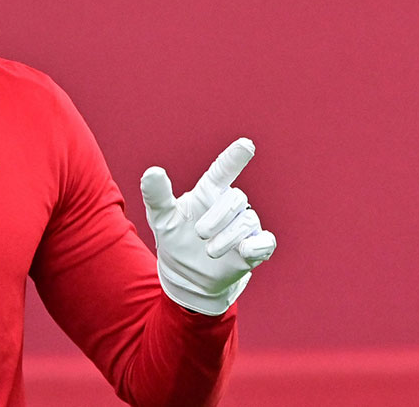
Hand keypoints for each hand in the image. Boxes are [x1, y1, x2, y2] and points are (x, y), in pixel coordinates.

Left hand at [140, 138, 276, 314]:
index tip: (245, 144)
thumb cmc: (175, 236)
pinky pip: (266, 241)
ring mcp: (244, 226)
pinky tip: (246, 250)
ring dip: (228, 237)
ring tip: (210, 251)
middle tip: (200, 234)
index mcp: (208, 192)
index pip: (223, 170)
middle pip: (235, 198)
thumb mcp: (161, 217)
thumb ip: (157, 194)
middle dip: (218, 217)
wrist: (184, 274)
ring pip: (248, 221)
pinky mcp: (254, 248)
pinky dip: (257, 245)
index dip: (234, 157)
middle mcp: (229, 205)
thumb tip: (152, 171)